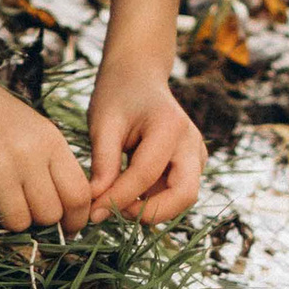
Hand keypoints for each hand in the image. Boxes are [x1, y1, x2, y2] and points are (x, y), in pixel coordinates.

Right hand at [0, 0, 91, 231]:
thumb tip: (65, 213)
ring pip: (19, 223)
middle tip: (24, 210)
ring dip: (9, 221)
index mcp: (49, 140)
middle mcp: (27, 154)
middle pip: (50, 215)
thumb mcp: (31, 127)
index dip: (76, 220)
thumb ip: (50, 163)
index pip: (78, 194)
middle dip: (38, 221)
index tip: (68, 229)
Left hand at [89, 0, 203, 224]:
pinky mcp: (191, 164)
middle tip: (113, 213)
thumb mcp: (103, 123)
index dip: (118, 199)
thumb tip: (96, 206)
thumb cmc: (118, 94)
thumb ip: (102, 163)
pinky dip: (153, 201)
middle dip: (149, 213)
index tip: (92, 213)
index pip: (146, 175)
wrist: (138, 75)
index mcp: (170, 126)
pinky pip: (176, 193)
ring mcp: (196, 154)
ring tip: (115, 202)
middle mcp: (192, 142)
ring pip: (183, 199)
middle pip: (183, 195)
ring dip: (151, 209)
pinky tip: (125, 194)